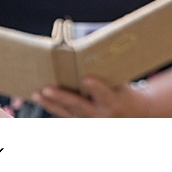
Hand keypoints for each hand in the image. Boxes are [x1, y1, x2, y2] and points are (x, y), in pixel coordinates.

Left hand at [32, 77, 152, 117]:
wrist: (134, 113)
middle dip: (62, 97)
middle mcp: (101, 114)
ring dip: (51, 103)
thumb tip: (89, 49)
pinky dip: (52, 106)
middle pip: (79, 105)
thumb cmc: (125, 89)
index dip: (95, 87)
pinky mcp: (83, 122)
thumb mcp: (123, 81)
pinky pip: (65, 115)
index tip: (85, 79)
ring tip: (37, 93)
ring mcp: (91, 120)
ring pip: (68, 112)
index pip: (104, 94)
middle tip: (47, 89)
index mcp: (114, 101)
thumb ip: (109, 70)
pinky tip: (40, 97)